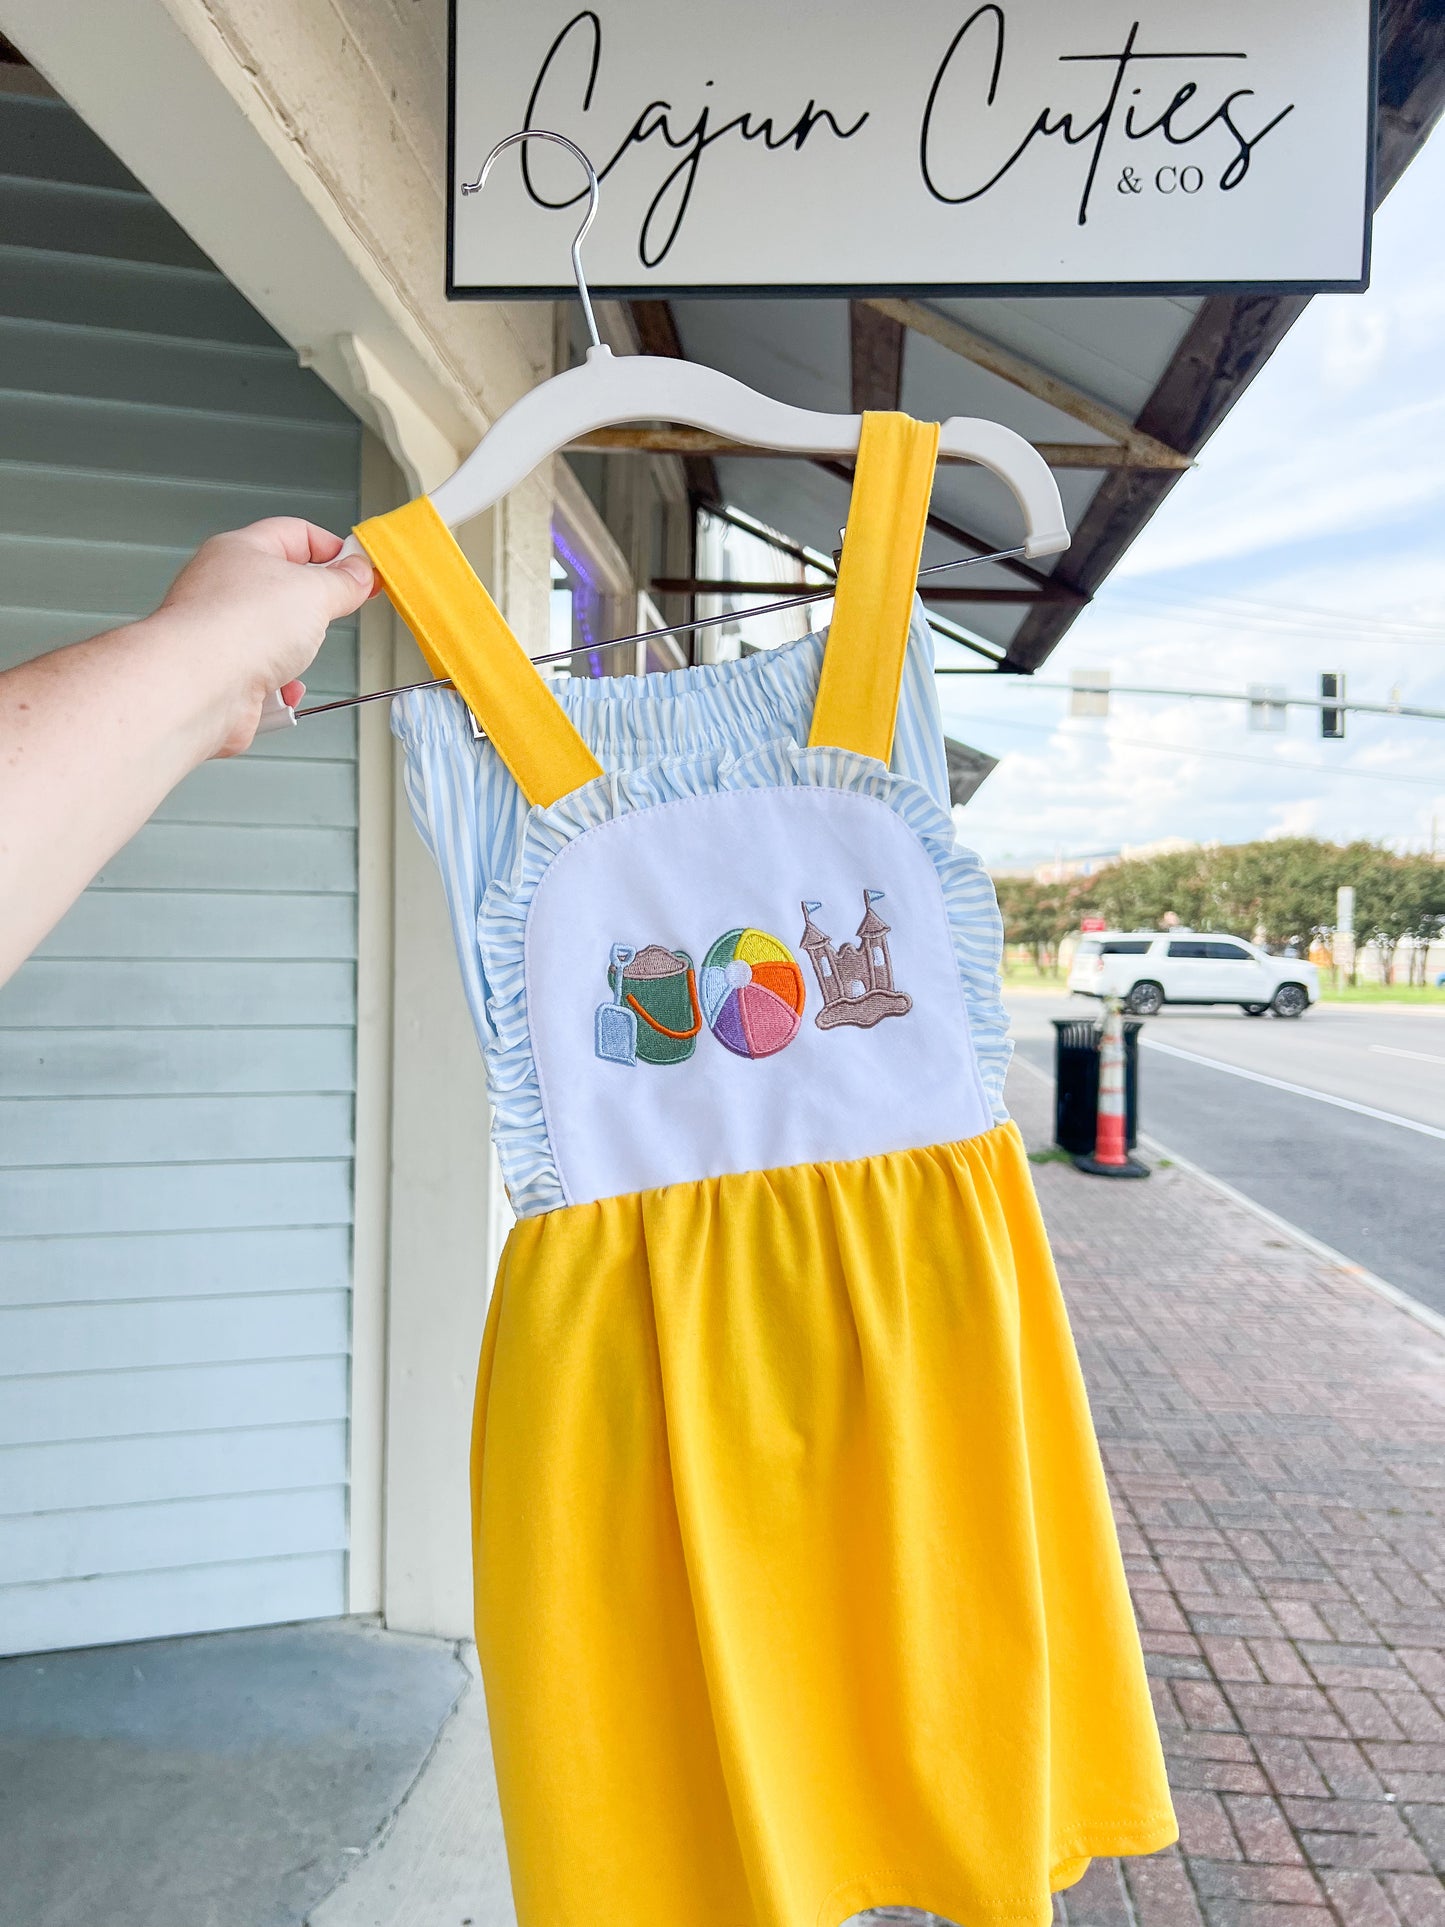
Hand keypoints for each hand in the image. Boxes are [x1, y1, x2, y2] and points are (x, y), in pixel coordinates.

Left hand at [152, 518, 375, 756]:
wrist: (199, 687)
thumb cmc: (237, 628)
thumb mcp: (313, 592)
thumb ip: (343, 582)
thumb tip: (358, 575)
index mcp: (241, 550)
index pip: (295, 533)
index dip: (332, 548)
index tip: (359, 568)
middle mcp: (223, 587)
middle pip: (284, 589)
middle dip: (314, 609)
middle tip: (331, 615)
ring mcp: (219, 631)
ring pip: (275, 637)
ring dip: (296, 654)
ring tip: (294, 657)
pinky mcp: (221, 673)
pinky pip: (263, 676)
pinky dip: (279, 687)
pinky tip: (279, 688)